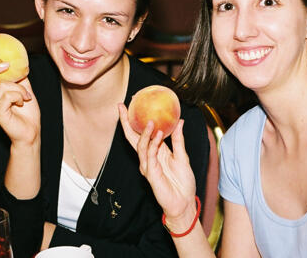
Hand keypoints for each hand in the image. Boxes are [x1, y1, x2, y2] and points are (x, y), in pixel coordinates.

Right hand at [0, 46, 40, 143]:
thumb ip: (18, 75)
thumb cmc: (27, 110)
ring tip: (26, 96)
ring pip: (1, 86)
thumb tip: (18, 59)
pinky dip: (20, 95)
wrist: (32, 130)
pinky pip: (8, 96)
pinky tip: (23, 102)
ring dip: (19, 88)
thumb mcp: (23, 87)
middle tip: (5, 63)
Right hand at [118, 103, 197, 222]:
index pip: (140, 133)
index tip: (130, 105)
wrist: (184, 202)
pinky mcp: (151, 173)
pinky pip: (150, 156)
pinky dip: (153, 145)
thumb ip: (178, 140)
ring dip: (145, 133)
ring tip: (151, 122)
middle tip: (122, 107)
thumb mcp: (182, 157)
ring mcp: (148, 165)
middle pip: (133, 138)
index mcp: (155, 151)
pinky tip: (158, 135)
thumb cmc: (183, 183)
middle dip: (126, 123)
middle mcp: (148, 157)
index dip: (134, 121)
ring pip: (141, 146)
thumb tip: (179, 121)